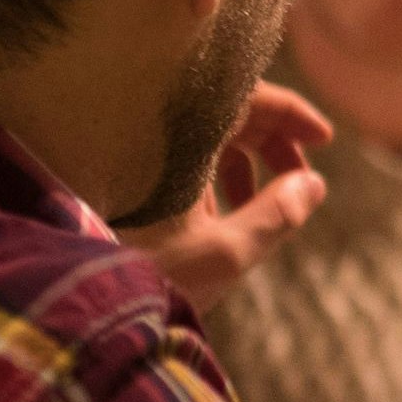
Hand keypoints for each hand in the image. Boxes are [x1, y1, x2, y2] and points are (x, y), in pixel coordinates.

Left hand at [125, 82, 331, 314]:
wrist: (77, 305)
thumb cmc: (146, 277)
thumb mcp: (224, 254)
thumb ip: (277, 216)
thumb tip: (313, 184)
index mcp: (180, 138)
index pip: (245, 96)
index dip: (289, 112)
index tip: (324, 140)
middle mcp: (155, 135)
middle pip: (228, 114)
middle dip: (273, 144)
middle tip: (302, 181)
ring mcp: (137, 155)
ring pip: (205, 138)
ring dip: (244, 163)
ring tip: (262, 206)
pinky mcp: (125, 178)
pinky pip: (178, 159)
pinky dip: (211, 177)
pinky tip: (220, 217)